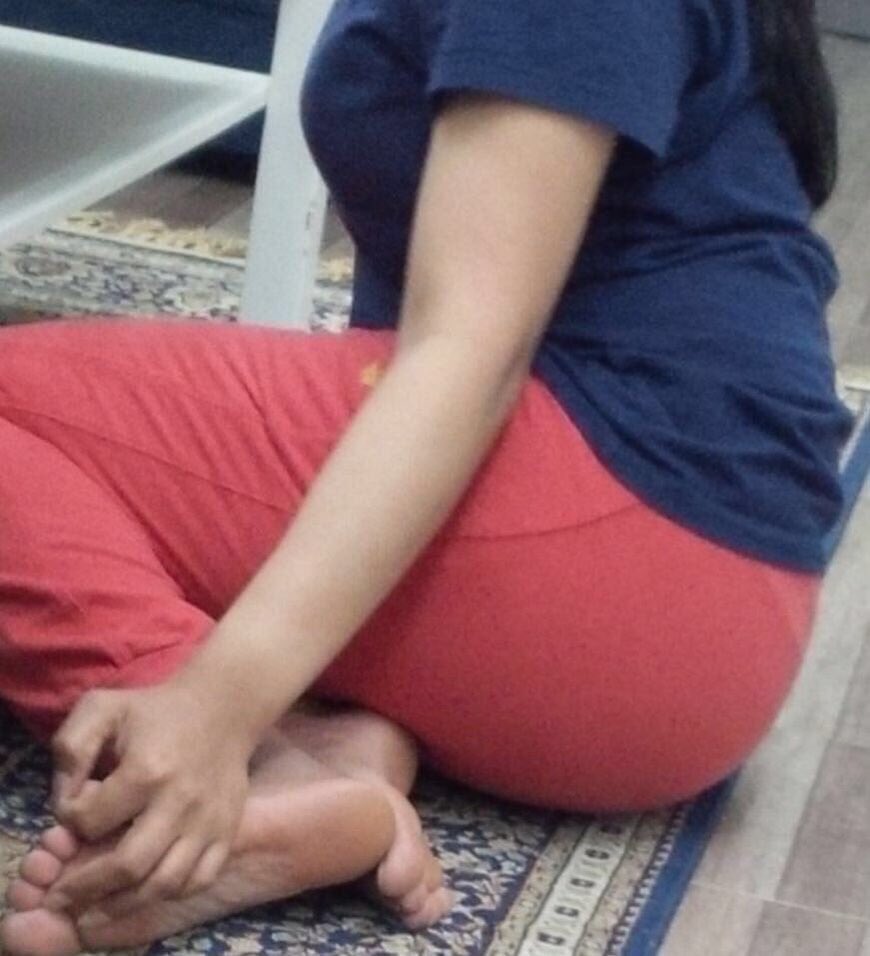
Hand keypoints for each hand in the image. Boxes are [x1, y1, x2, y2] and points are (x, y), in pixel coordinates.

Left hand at [44, 681, 252, 912]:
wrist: (224, 707)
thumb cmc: (158, 710)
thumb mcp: (103, 708)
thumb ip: (71, 748)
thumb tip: (65, 801)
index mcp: (147, 770)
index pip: (90, 820)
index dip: (71, 822)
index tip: (74, 815)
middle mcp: (181, 802)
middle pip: (128, 866)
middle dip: (87, 886)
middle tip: (65, 893)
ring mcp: (209, 820)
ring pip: (165, 883)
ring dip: (125, 901)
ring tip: (100, 903)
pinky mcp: (228, 830)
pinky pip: (199, 880)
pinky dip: (170, 893)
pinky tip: (148, 887)